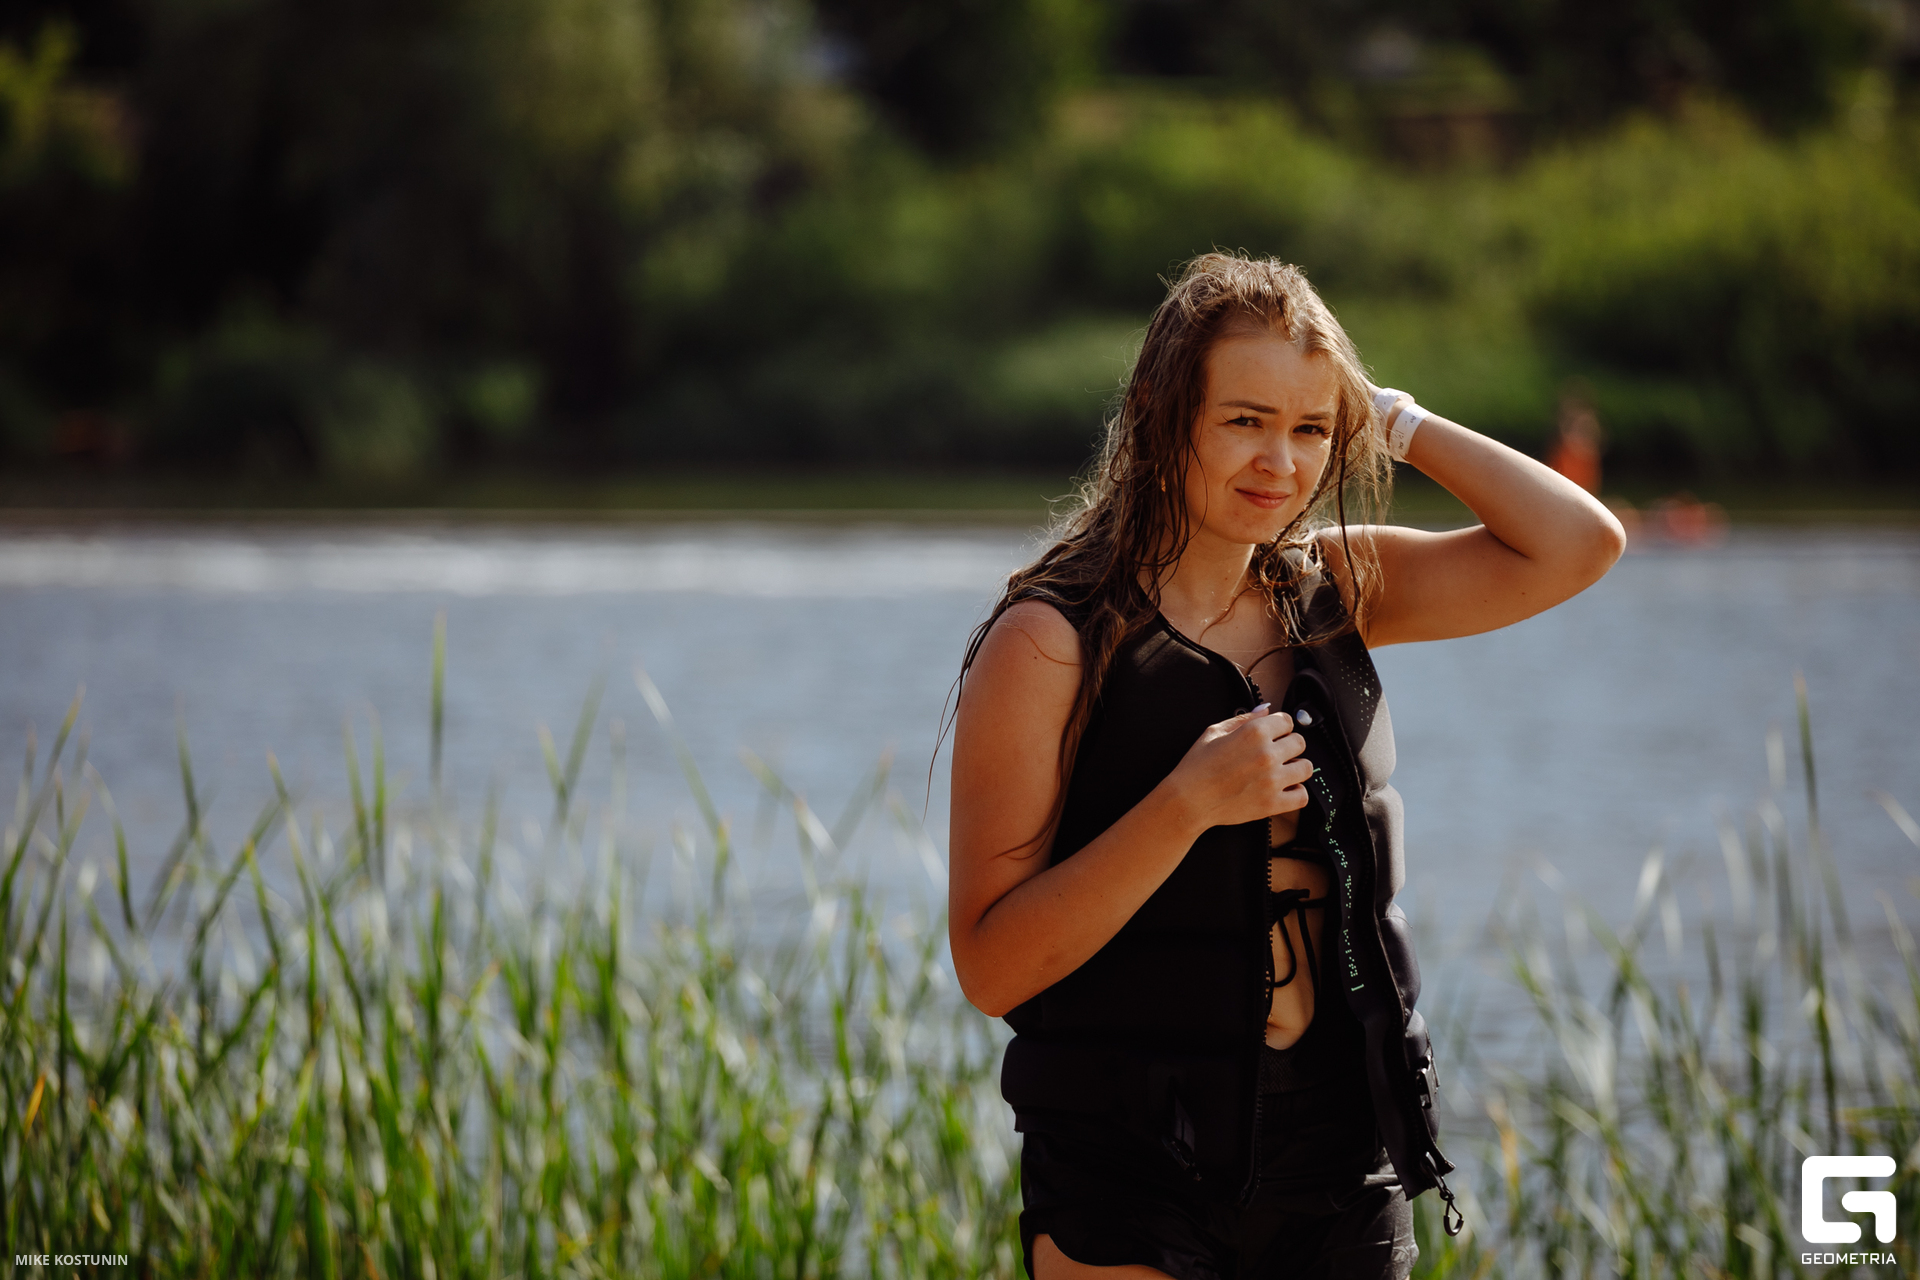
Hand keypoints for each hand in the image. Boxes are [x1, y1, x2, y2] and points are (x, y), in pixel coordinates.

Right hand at [1163, 704, 1311, 830]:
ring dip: (1295, 767)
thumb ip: (1244, 719)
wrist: (1188, 800)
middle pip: (1300, 742)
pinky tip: (1282, 789)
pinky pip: (1302, 796)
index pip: (1288, 721)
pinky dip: (1295, 792)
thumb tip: (1265, 710)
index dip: (1279, 727)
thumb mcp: (1214, 732)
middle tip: (1274, 753)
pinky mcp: (1273, 804)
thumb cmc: (1196, 767)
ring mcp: (1272, 781)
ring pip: (1306, 768)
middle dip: (1288, 745)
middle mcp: (1267, 755)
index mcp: (1254, 732)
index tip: (1274, 734)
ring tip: (1280, 771)